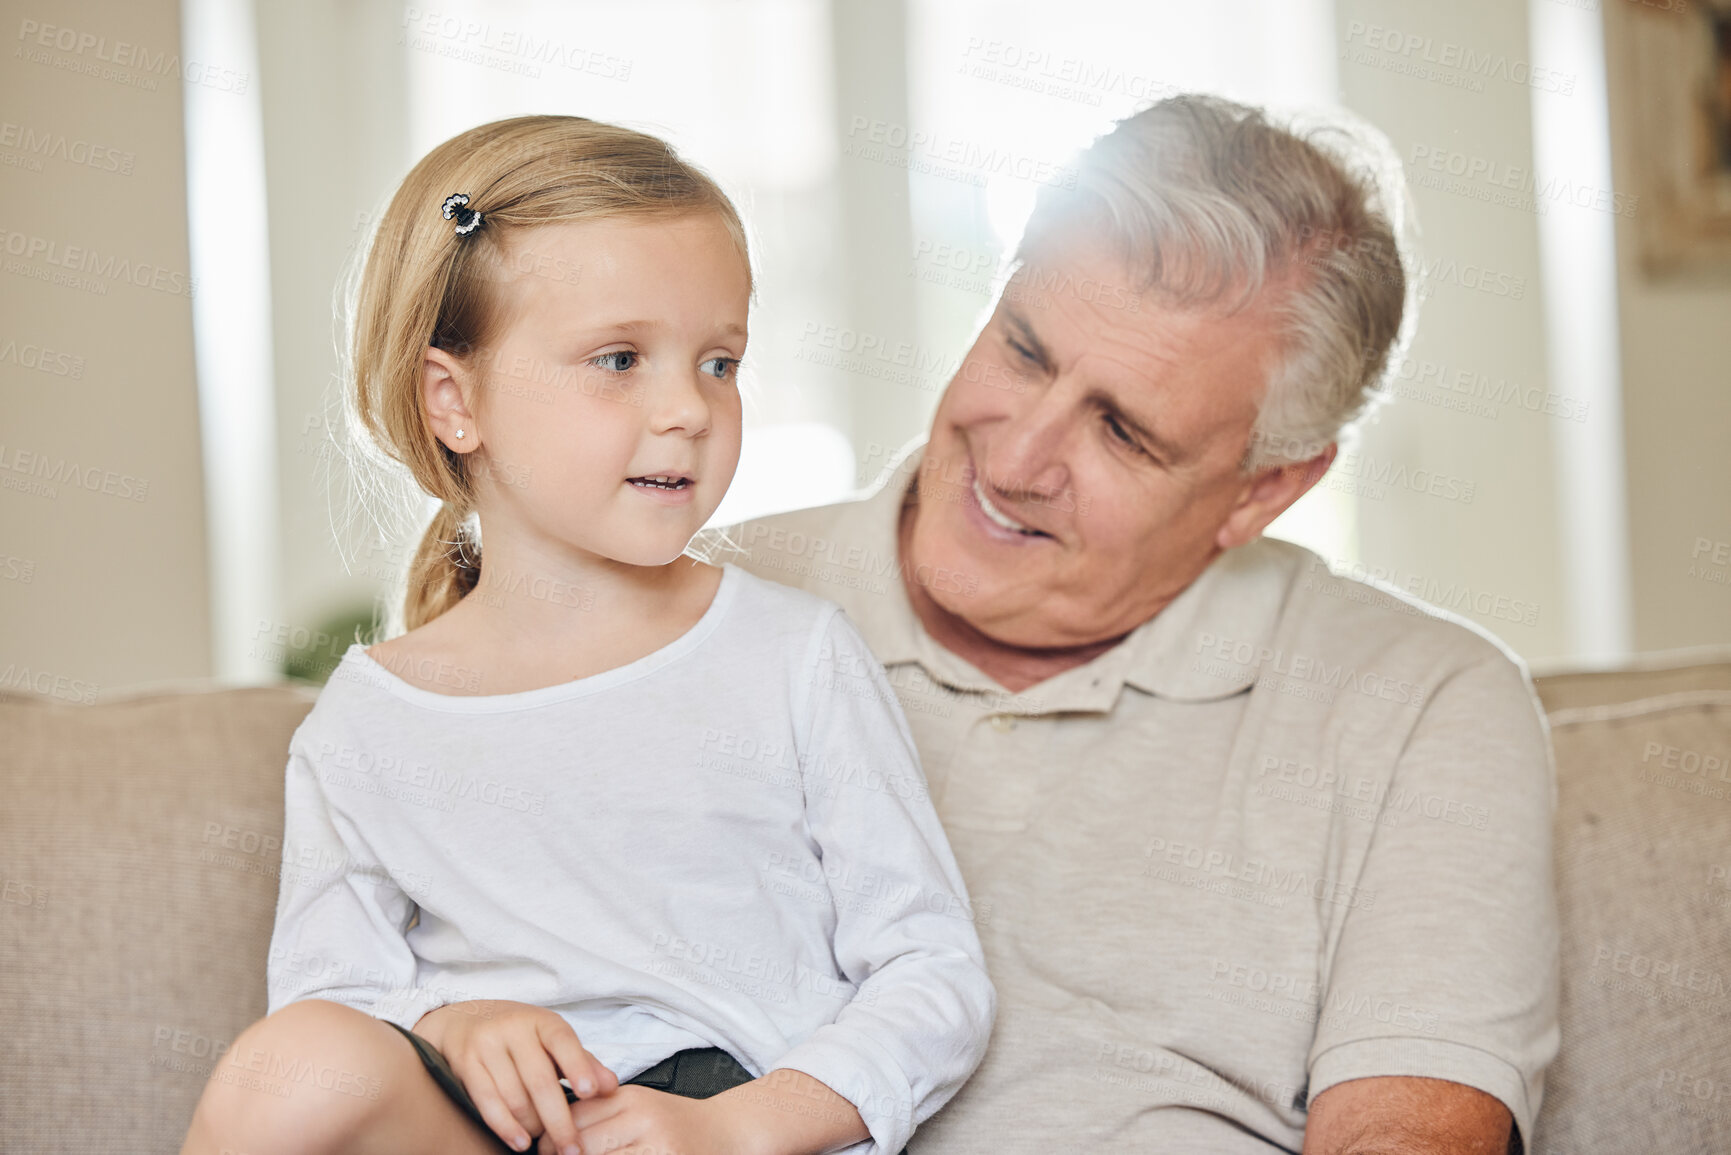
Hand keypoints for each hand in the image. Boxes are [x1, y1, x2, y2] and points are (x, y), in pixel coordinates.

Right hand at [414, 1000, 619, 1154]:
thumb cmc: (521, 1035)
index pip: (563, 1042)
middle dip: (559, 1120)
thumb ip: (583, 1062)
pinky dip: (506, 1127)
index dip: (577, 1067)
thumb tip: (611, 1087)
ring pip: (515, 1096)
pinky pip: (487, 1102)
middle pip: (540, 1080)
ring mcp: (487, 1045)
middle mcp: (514, 1029)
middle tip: (572, 1149)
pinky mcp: (466, 1064)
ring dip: (533, 1125)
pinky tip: (520, 1142)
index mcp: (542, 1021)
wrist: (466, 1019)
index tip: (590, 1093)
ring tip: (545, 1140)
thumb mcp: (553, 1040)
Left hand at [558, 1084, 755, 1154]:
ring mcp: (657, 1145)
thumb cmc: (678, 1125)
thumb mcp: (640, 1107)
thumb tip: (552, 1133)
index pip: (575, 1115)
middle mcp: (644, 1117)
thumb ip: (602, 1115)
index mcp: (631, 1098)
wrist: (729, 1132)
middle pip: (582, 1141)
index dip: (551, 1138)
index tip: (543, 1151)